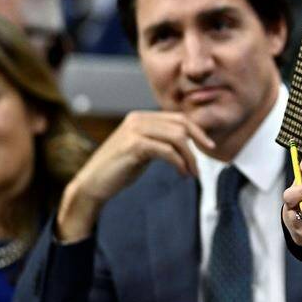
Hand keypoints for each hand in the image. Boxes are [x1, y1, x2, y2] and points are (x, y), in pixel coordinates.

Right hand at [57, 111, 209, 242]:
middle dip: (197, 143)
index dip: (197, 131)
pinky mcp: (134, 145)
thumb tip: (186, 141)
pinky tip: (182, 173)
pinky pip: (167, 151)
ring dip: (189, 157)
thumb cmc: (118, 170)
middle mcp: (138, 119)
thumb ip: (159, 141)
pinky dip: (179, 163)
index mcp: (141, 117)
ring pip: (177, 137)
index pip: (178, 118)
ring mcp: (135, 131)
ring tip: (191, 173)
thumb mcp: (142, 149)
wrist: (92, 185)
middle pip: (181, 125)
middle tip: (202, 164)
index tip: (209, 146)